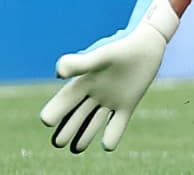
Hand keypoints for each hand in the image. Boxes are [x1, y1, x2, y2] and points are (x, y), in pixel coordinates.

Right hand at [39, 0, 180, 153]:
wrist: (147, 45)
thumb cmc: (122, 47)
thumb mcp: (101, 57)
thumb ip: (80, 64)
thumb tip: (58, 73)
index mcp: (84, 81)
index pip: (64, 100)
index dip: (54, 111)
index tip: (46, 120)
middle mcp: (94, 93)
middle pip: (76, 115)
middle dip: (66, 129)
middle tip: (58, 143)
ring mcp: (111, 100)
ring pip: (93, 122)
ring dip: (84, 136)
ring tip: (75, 149)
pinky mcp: (127, 105)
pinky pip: (117, 124)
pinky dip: (112, 135)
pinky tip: (107, 145)